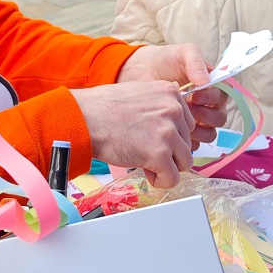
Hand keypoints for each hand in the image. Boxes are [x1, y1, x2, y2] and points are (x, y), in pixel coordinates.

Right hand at [71, 81, 193, 187]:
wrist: (84, 119)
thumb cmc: (103, 109)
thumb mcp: (140, 94)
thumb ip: (160, 106)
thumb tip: (172, 126)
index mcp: (170, 92)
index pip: (186, 124)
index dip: (170, 137)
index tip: (151, 138)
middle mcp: (174, 109)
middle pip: (188, 143)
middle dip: (169, 152)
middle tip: (145, 151)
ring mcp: (169, 131)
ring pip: (185, 162)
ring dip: (167, 166)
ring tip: (146, 161)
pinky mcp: (160, 153)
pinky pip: (172, 178)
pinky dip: (160, 180)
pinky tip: (145, 171)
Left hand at [118, 44, 228, 146]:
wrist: (141, 72)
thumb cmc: (165, 60)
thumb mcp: (183, 53)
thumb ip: (196, 62)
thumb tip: (205, 81)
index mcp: (212, 86)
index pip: (224, 96)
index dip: (214, 97)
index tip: (196, 94)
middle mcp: (208, 104)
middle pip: (220, 118)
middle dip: (207, 115)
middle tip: (189, 106)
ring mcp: (196, 119)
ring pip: (210, 133)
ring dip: (199, 129)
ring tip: (181, 119)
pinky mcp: (184, 132)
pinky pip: (194, 144)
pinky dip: (187, 140)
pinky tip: (174, 128)